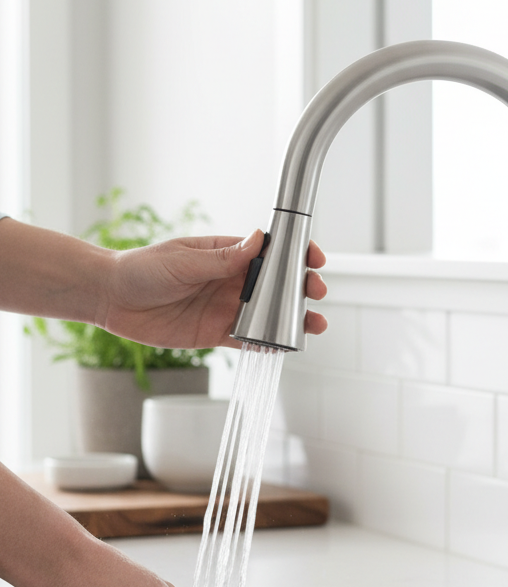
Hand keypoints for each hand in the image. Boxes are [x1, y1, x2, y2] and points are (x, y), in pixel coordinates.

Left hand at [102, 230, 326, 349]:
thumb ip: (224, 258)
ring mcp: (225, 307)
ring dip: (292, 319)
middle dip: (302, 288)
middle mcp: (230, 280)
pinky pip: (247, 339)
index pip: (270, 251)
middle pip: (277, 285)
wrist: (112, 299)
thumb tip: (258, 240)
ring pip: (269, 314)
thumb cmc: (142, 268)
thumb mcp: (184, 259)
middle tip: (316, 293)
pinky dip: (267, 343)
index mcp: (226, 254)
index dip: (296, 254)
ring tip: (313, 325)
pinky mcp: (214, 333)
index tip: (313, 258)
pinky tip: (284, 347)